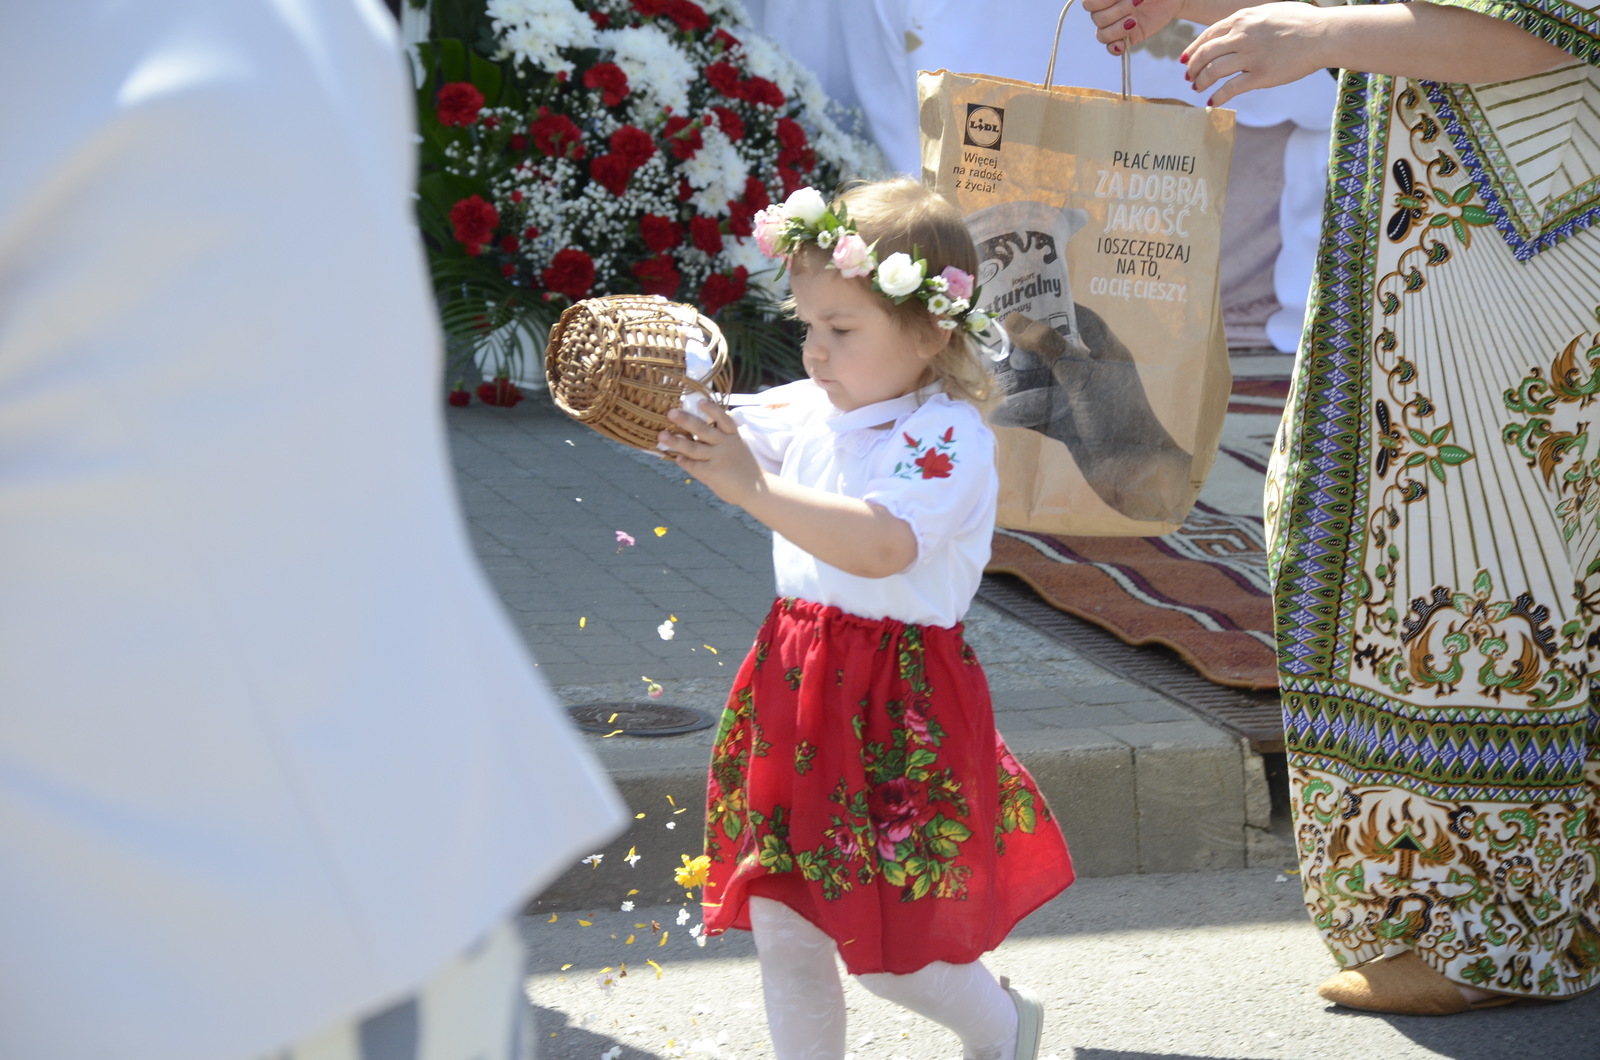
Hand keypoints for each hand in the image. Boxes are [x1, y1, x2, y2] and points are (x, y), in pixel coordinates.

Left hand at [658, 400, 762, 506]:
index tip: (699, 401)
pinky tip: (677, 458)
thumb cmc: (742, 467)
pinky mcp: (712, 473)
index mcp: (733, 436)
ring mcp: (718, 459)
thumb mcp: (737, 447)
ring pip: (693, 448)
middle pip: (703, 430)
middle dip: (686, 420)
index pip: (723, 418)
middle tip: (671, 413)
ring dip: (676, 441)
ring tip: (661, 436)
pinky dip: (684, 461)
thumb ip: (721, 439)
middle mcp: (726, 445)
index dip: (711, 409)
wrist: (756, 490)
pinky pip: (693, 465)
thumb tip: (695, 433)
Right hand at [1082, 0, 1185, 55]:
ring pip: (1102, 34)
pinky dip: (1115, 47)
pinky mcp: (1126, 38)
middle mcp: (1107, 11)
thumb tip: (1115, 2)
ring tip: (1135, 20)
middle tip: (1138, 2)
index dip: (1101, 1)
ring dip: (1117, 28)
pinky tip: (1123, 44)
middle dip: (1117, 11)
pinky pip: (1111, 48)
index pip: (1089, 3)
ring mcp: (1115, 25)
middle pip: (1096, 18)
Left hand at [1183, 3, 1329, 105]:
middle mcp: (1241, 37)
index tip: (1185, 59)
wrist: (1323, 35)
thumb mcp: (1269, 12)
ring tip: (1198, 88)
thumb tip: (1236, 29)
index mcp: (1242, 20)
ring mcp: (1249, 57)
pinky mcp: (1260, 76)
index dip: (1192, 49)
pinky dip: (1217, 97)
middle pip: (1204, 54)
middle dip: (1192, 68)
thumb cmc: (1301, 22)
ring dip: (1201, 82)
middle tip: (1188, 77)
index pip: (1207, 36)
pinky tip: (1212, 102)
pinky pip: (1230, 89)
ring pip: (1212, 72)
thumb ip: (1249, 21)